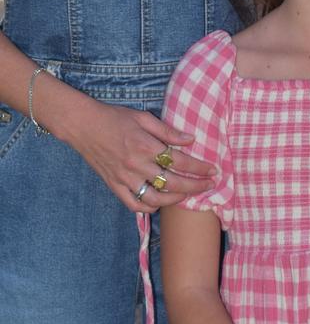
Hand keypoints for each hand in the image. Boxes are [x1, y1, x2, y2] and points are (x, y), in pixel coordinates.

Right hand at [69, 99, 214, 213]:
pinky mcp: (114, 186)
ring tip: (188, 195)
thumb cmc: (115, 118)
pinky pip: (134, 203)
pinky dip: (149, 206)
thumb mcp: (143, 118)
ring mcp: (124, 178)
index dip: (199, 167)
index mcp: (146, 145)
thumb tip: (190, 139)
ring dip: (176, 199)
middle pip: (172, 182)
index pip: (179, 161)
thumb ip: (167, 131)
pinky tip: (160, 201)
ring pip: (155, 197)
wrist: (84, 126)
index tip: (212, 170)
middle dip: (195, 186)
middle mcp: (136, 165)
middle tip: (210, 185)